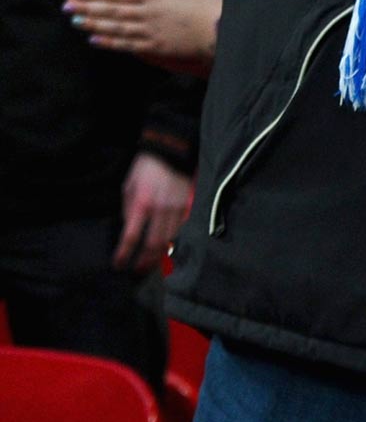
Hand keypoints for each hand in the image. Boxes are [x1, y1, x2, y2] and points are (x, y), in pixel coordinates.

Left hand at [65, 0, 223, 68]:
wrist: (228, 33)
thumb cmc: (216, 2)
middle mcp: (148, 13)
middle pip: (112, 8)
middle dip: (87, 4)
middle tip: (65, 2)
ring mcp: (151, 32)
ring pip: (115, 26)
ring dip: (93, 22)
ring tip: (74, 19)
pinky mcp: (157, 48)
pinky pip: (127, 44)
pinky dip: (109, 41)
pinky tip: (95, 39)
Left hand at [115, 152, 191, 271]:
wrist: (171, 150)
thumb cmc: (145, 168)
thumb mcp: (128, 186)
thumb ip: (129, 209)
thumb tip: (130, 228)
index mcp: (142, 204)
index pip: (131, 236)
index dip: (124, 253)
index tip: (119, 264)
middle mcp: (160, 209)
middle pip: (153, 243)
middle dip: (145, 259)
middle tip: (139, 270)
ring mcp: (177, 207)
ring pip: (170, 238)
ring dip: (160, 253)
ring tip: (153, 263)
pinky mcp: (189, 204)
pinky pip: (183, 227)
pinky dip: (177, 239)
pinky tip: (171, 246)